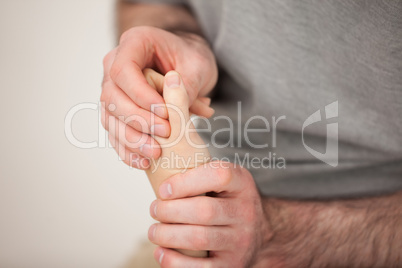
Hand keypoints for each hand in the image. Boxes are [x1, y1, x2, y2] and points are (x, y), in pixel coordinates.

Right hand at [101, 26, 217, 168]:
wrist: (186, 63)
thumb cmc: (191, 58)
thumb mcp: (198, 65)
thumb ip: (187, 85)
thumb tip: (174, 108)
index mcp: (134, 44)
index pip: (123, 71)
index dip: (140, 95)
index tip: (165, 113)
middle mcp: (115, 66)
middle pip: (112, 97)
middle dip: (138, 120)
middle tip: (165, 133)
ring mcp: (113, 89)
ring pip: (109, 117)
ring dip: (131, 139)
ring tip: (155, 153)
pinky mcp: (117, 111)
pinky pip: (114, 132)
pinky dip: (127, 150)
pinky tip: (144, 162)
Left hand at [148, 161, 271, 266]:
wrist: (258, 234)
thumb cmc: (228, 202)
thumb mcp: (225, 181)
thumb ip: (200, 173)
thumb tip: (157, 169)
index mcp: (242, 184)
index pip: (219, 175)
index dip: (186, 182)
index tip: (163, 189)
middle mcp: (246, 212)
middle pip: (203, 210)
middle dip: (169, 210)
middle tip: (154, 209)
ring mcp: (241, 241)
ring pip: (198, 238)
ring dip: (167, 235)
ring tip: (154, 231)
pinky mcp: (232, 265)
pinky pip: (200, 267)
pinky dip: (174, 261)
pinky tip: (161, 252)